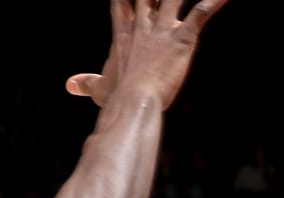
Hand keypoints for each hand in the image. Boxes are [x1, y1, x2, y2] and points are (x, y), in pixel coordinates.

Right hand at [66, 0, 230, 113]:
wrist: (133, 102)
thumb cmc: (118, 101)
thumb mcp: (99, 89)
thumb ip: (86, 84)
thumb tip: (69, 85)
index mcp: (125, 32)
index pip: (124, 3)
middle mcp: (144, 24)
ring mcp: (163, 28)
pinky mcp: (182, 37)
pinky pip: (201, 13)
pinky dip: (214, 2)